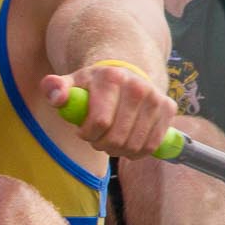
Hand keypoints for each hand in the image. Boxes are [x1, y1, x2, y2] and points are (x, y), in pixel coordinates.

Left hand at [44, 61, 175, 159]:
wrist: (127, 72)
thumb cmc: (95, 85)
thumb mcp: (74, 83)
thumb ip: (57, 88)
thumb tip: (55, 96)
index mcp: (111, 78)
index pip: (100, 122)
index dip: (87, 134)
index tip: (83, 132)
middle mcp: (137, 87)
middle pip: (117, 137)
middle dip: (101, 144)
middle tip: (97, 138)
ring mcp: (156, 98)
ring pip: (134, 145)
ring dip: (119, 151)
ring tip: (111, 139)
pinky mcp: (169, 109)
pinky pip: (151, 146)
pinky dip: (137, 152)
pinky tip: (127, 143)